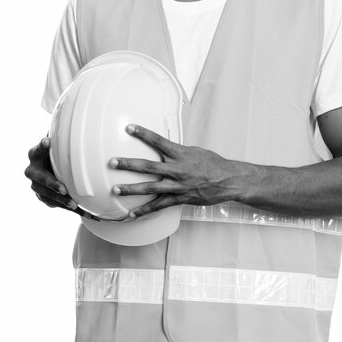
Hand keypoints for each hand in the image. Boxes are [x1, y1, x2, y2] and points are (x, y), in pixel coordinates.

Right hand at [24, 137, 98, 220]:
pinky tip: (85, 213)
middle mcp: (32, 170)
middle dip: (52, 185)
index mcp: (35, 153)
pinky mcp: (44, 197)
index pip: (37, 149)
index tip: (47, 140)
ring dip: (61, 201)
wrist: (48, 165)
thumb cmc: (56, 150)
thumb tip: (78, 108)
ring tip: (74, 205)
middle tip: (64, 189)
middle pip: (40, 179)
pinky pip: (56, 205)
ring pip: (47, 196)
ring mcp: (36, 186)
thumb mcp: (57, 140)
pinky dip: (70, 209)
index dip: (42, 145)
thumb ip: (63, 131)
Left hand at [110, 124, 240, 217]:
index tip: (129, 128)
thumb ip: (178, 152)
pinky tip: (132, 213)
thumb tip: (165, 149)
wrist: (228, 180)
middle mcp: (177, 169)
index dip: (143, 133)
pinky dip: (145, 210)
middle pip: (148, 166)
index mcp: (180, 153)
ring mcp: (178, 185)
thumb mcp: (195, 151)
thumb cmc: (213, 164)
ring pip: (150, 187)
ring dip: (131, 188)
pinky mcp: (180, 198)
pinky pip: (159, 205)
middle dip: (128, 164)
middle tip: (113, 162)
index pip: (158, 140)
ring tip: (115, 189)